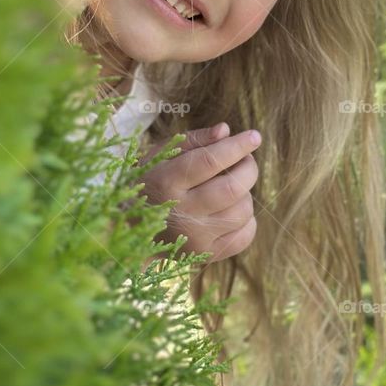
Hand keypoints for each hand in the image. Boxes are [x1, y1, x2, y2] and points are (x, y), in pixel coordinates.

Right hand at [137, 123, 261, 264]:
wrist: (131, 230)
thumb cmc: (151, 182)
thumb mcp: (161, 155)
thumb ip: (194, 140)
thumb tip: (225, 130)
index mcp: (166, 182)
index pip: (210, 161)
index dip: (237, 146)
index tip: (254, 136)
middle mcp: (180, 212)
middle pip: (233, 188)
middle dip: (248, 168)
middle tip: (245, 160)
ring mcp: (194, 237)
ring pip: (242, 211)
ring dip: (245, 193)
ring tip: (231, 186)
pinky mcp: (206, 254)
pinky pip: (244, 235)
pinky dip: (247, 219)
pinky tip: (232, 209)